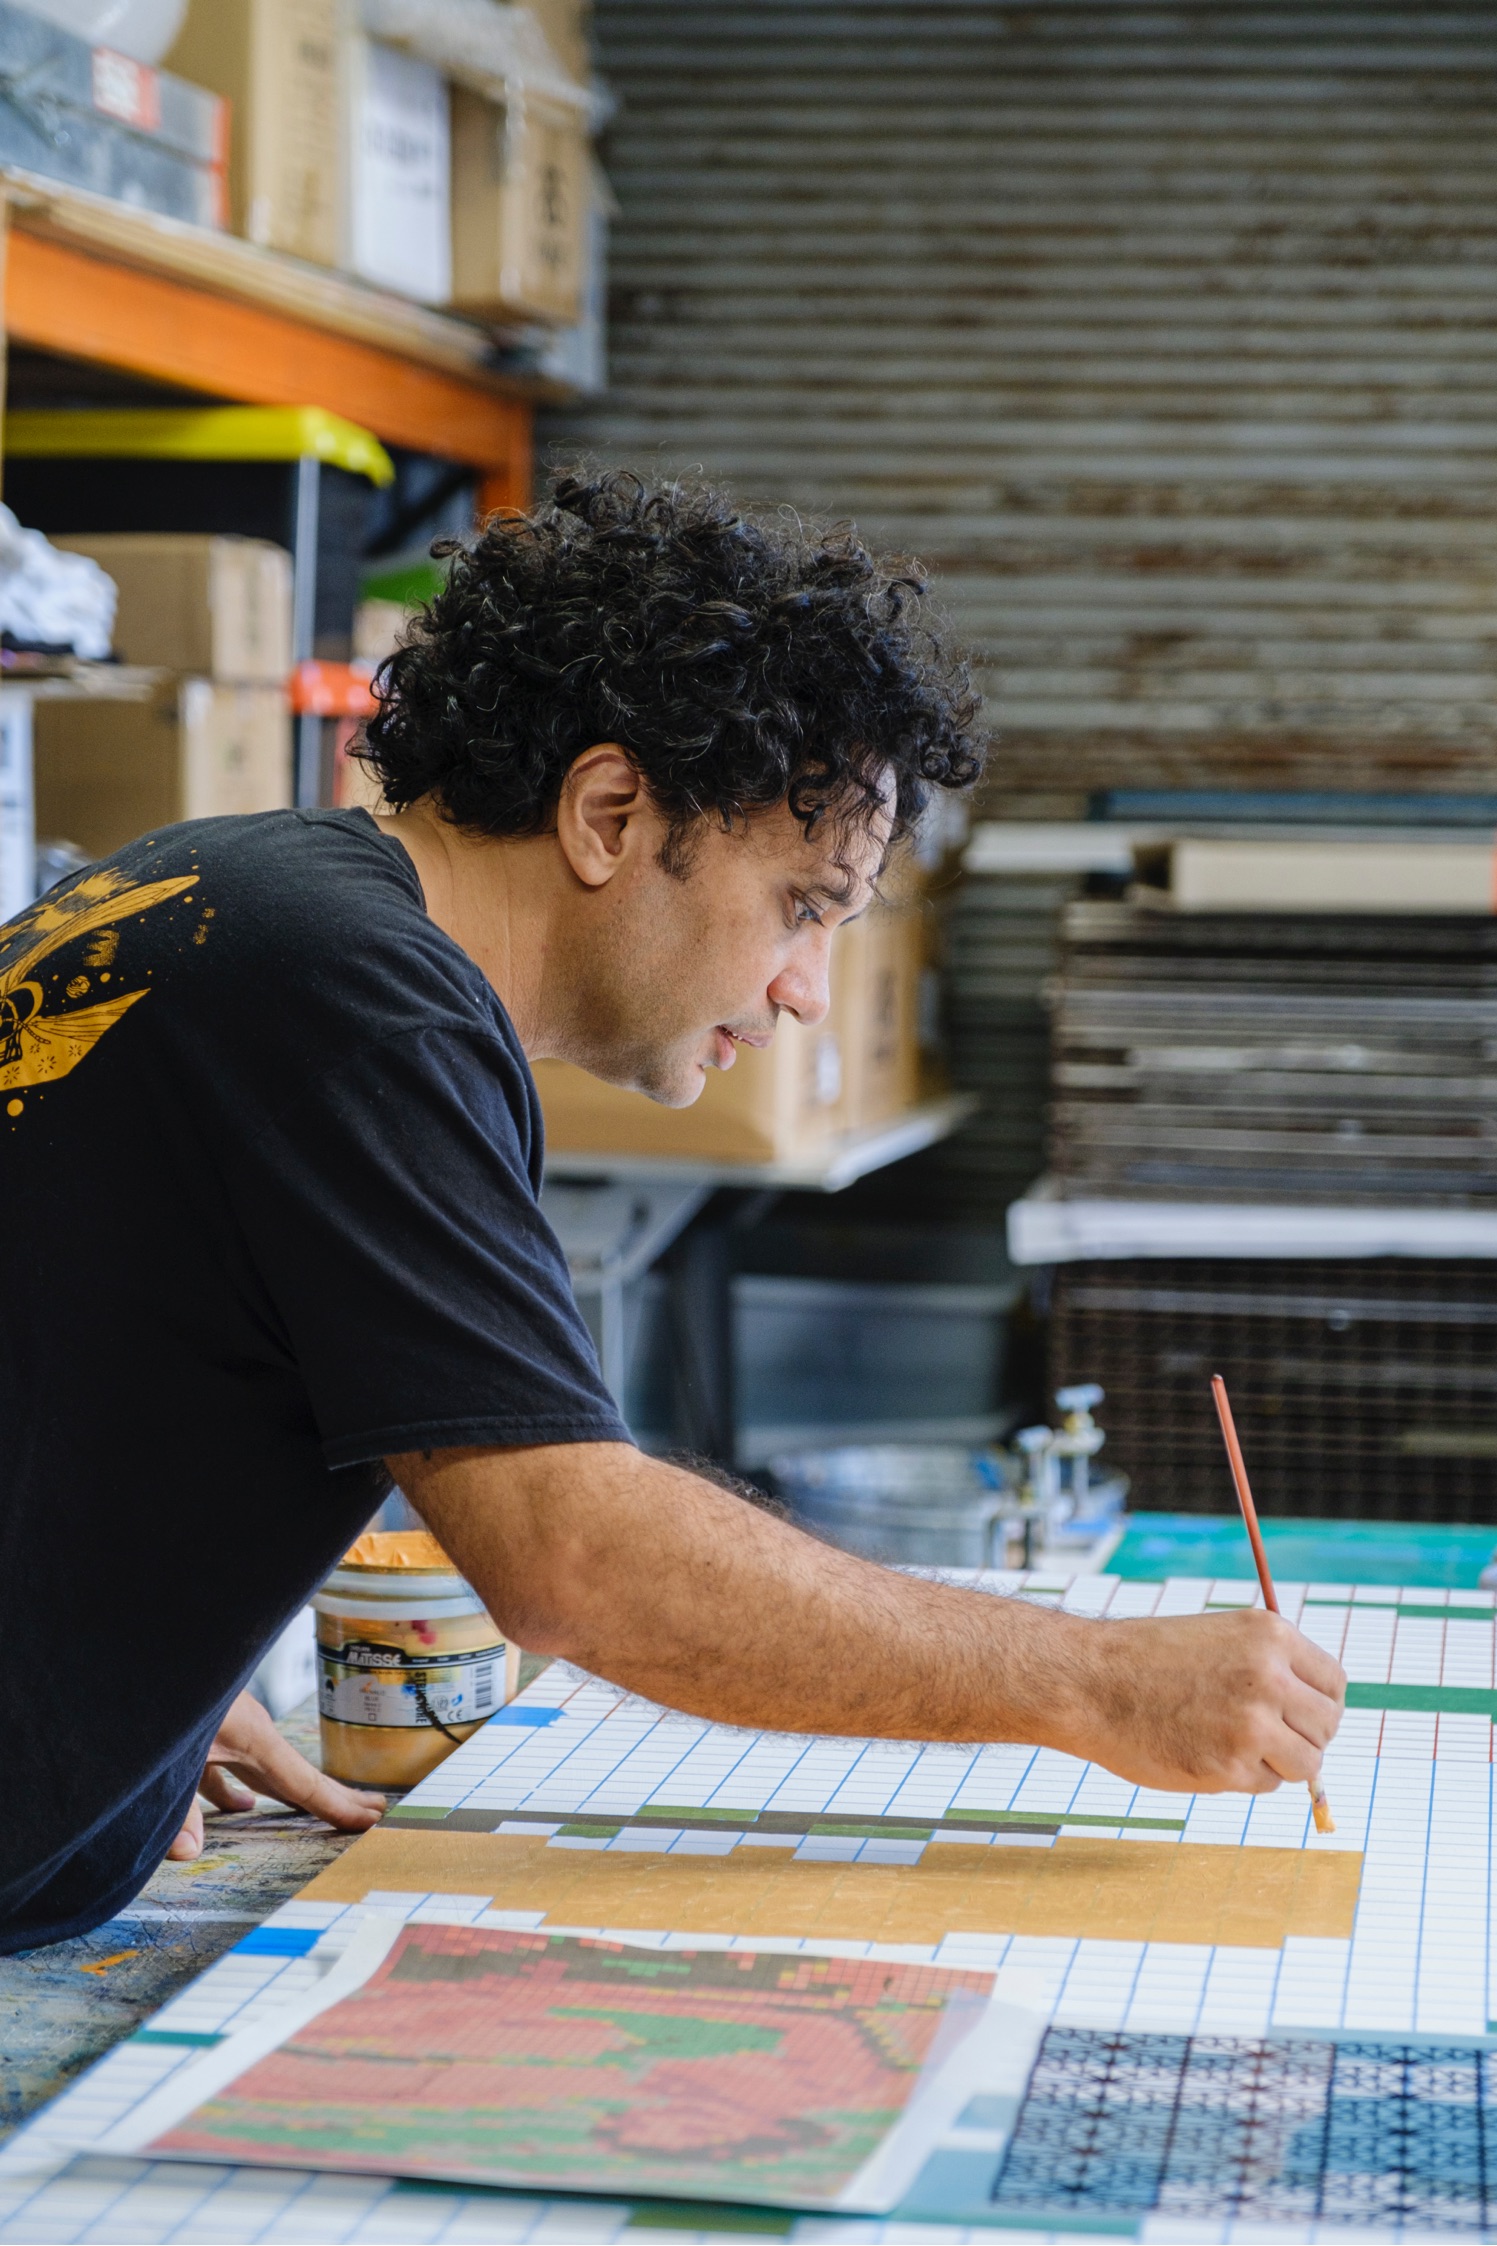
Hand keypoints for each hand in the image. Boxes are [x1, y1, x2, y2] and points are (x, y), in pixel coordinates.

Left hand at [166, 1690, 384, 1861]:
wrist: (139, 1647)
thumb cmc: (158, 1695)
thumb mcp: (164, 1759)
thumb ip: (176, 1809)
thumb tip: (190, 1852)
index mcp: (251, 1737)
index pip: (303, 1782)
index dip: (337, 1806)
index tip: (373, 1819)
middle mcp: (248, 1732)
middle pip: (297, 1774)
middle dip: (334, 1795)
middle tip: (375, 1809)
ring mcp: (227, 1728)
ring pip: (265, 1770)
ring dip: (287, 1792)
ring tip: (310, 1812)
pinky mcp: (204, 1728)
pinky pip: (232, 1766)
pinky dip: (240, 1788)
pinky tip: (240, 1806)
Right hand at [1071, 1608, 1345, 1794]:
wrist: (1090, 1682)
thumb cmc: (1149, 1661)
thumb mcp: (1219, 1638)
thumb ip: (1269, 1666)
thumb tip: (1316, 1713)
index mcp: (1269, 1636)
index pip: (1334, 1683)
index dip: (1320, 1704)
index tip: (1300, 1715)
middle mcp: (1268, 1677)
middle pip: (1328, 1726)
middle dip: (1306, 1737)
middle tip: (1270, 1738)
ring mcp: (1251, 1724)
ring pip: (1307, 1763)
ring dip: (1281, 1763)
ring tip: (1237, 1748)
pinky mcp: (1230, 1767)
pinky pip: (1268, 1784)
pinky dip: (1246, 1778)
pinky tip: (1208, 1755)